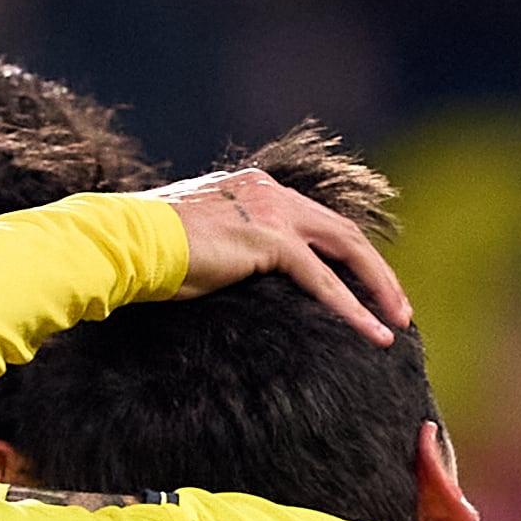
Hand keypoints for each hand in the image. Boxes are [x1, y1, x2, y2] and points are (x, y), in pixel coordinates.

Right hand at [153, 168, 409, 342]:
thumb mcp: (195, 241)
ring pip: (346, 250)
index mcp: (254, 186)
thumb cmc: (143, 251)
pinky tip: (372, 334)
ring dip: (378, 288)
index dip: (344, 254)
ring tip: (396, 325)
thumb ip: (225, 248)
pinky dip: (352, 309)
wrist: (122, 243)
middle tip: (398, 309)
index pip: (314, 220)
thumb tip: (230, 273)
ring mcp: (273, 212)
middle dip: (376, 272)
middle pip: (342, 232)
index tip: (362, 286)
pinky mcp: (270, 241)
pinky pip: (323, 280)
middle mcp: (270, 190)